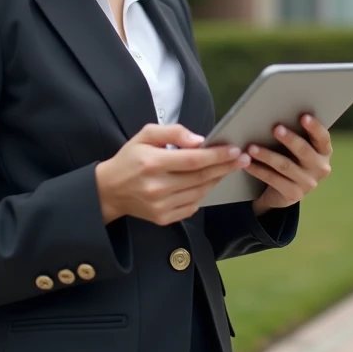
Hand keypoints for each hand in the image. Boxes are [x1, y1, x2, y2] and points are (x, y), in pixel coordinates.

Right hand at [96, 123, 249, 225]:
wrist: (109, 190)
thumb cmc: (130, 159)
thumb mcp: (145, 135)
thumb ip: (173, 132)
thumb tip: (199, 140)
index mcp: (153, 163)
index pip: (193, 160)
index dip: (217, 155)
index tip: (234, 150)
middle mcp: (157, 186)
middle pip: (201, 177)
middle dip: (225, 167)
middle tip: (243, 159)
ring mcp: (160, 205)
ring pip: (200, 192)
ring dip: (217, 179)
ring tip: (228, 168)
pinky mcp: (163, 218)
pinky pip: (192, 206)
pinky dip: (202, 194)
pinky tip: (207, 183)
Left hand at [248, 114, 332, 214]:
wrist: (286, 191)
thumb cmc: (292, 158)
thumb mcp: (298, 148)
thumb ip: (296, 135)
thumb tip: (275, 114)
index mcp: (324, 152)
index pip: (323, 138)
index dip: (314, 127)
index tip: (303, 117)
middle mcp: (321, 168)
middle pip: (304, 151)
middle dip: (290, 139)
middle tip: (275, 128)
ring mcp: (308, 183)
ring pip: (285, 166)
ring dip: (267, 155)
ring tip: (251, 147)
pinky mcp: (294, 194)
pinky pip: (273, 179)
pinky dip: (259, 170)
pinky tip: (247, 163)